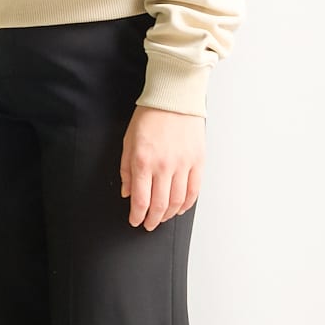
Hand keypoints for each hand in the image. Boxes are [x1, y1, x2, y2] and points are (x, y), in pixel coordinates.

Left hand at [119, 105, 204, 228]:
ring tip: (162, 218)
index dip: (137, 216)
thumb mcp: (128, 142)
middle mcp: (164, 166)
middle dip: (152, 219)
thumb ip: (126, 170)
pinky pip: (194, 190)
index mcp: (143, 162)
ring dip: (169, 214)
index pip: (140, 200)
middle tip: (148, 224)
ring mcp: (183, 165)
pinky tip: (180, 208)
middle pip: (159, 204)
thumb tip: (127, 193)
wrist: (173, 100)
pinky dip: (187, 204)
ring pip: (178, 201)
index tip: (135, 221)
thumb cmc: (148, 118)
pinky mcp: (198, 161)